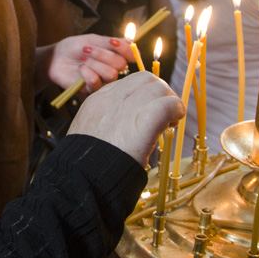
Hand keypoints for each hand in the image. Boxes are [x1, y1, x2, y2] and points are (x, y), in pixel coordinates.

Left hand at [48, 34, 132, 93]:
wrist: (55, 58)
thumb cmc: (73, 48)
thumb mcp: (92, 40)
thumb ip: (110, 42)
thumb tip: (130, 42)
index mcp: (114, 55)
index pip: (131, 54)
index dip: (126, 49)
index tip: (113, 42)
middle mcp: (112, 68)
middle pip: (121, 65)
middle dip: (103, 54)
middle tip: (87, 49)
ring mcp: (103, 80)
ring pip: (111, 74)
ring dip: (95, 63)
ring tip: (83, 58)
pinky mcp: (92, 89)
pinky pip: (97, 82)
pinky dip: (87, 72)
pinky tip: (80, 69)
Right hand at [68, 72, 183, 163]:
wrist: (82, 179)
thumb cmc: (87, 163)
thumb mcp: (88, 132)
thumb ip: (106, 121)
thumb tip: (127, 122)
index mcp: (97, 100)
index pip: (129, 82)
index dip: (144, 93)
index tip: (148, 109)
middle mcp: (111, 99)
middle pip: (146, 79)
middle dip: (160, 93)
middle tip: (164, 114)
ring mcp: (127, 109)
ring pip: (159, 88)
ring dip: (170, 102)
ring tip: (169, 122)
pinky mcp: (143, 123)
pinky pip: (167, 105)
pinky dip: (176, 111)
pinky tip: (173, 124)